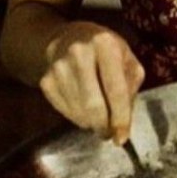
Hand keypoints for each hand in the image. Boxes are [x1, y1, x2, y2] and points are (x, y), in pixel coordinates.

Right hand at [39, 21, 144, 141]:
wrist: (68, 38)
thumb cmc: (105, 51)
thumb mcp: (127, 59)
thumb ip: (130, 87)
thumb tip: (122, 125)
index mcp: (105, 44)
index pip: (116, 89)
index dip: (121, 118)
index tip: (122, 138)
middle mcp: (79, 53)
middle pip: (93, 105)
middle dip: (103, 126)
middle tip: (109, 133)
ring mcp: (59, 67)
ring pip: (78, 112)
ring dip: (90, 123)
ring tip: (98, 118)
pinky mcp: (46, 81)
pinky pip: (64, 111)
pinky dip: (77, 118)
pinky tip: (83, 108)